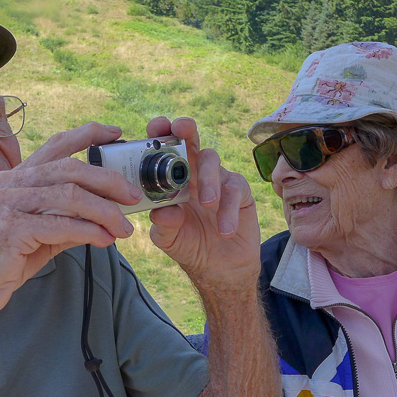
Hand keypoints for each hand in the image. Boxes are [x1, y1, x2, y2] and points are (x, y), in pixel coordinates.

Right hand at [0, 122, 142, 337]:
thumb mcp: (37, 236)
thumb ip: (65, 220)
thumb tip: (103, 217)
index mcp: (15, 179)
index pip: (55, 145)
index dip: (88, 134)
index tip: (116, 133)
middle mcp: (9, 184)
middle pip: (70, 169)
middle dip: (109, 180)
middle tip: (133, 196)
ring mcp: (6, 204)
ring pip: (69, 195)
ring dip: (104, 211)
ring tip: (123, 228)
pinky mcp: (9, 229)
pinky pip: (61, 224)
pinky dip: (89, 231)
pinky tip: (104, 240)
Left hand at [145, 117, 260, 289]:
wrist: (219, 269)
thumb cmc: (190, 246)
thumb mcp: (169, 239)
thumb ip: (164, 225)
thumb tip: (162, 211)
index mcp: (172, 179)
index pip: (165, 150)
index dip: (160, 134)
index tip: (156, 127)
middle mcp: (194, 173)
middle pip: (191, 142)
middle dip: (186, 131)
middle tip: (181, 128)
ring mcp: (218, 180)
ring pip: (212, 162)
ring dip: (208, 179)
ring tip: (207, 204)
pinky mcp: (240, 193)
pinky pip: (234, 190)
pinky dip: (228, 209)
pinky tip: (224, 229)